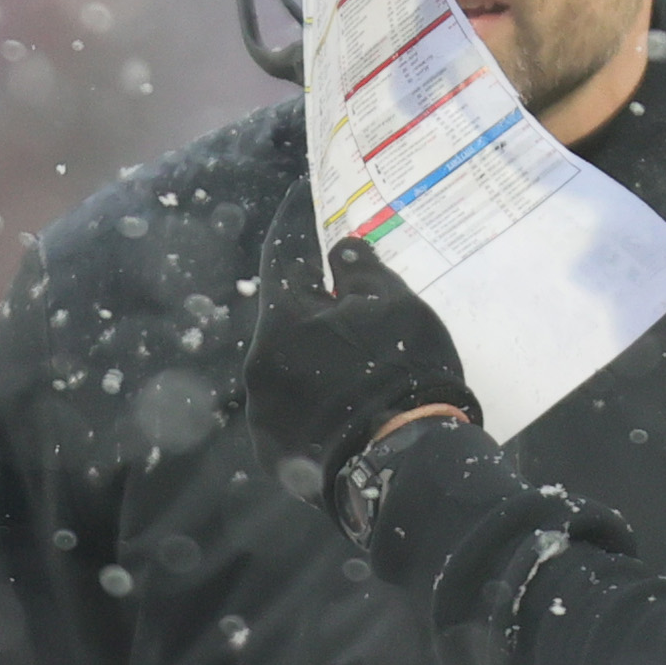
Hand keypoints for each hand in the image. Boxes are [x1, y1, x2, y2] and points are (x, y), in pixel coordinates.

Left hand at [241, 180, 479, 509]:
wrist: (406, 466)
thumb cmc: (403, 374)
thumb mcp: (395, 306)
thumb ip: (360, 270)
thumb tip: (337, 247)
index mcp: (283, 320)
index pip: (285, 255)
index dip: (296, 223)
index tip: (299, 198)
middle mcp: (259, 365)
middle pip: (285, 319)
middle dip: (313, 306)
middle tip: (348, 301)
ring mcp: (264, 414)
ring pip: (287, 367)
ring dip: (313, 357)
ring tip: (357, 365)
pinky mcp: (275, 454)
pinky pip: (293, 412)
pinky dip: (315, 400)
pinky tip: (347, 406)